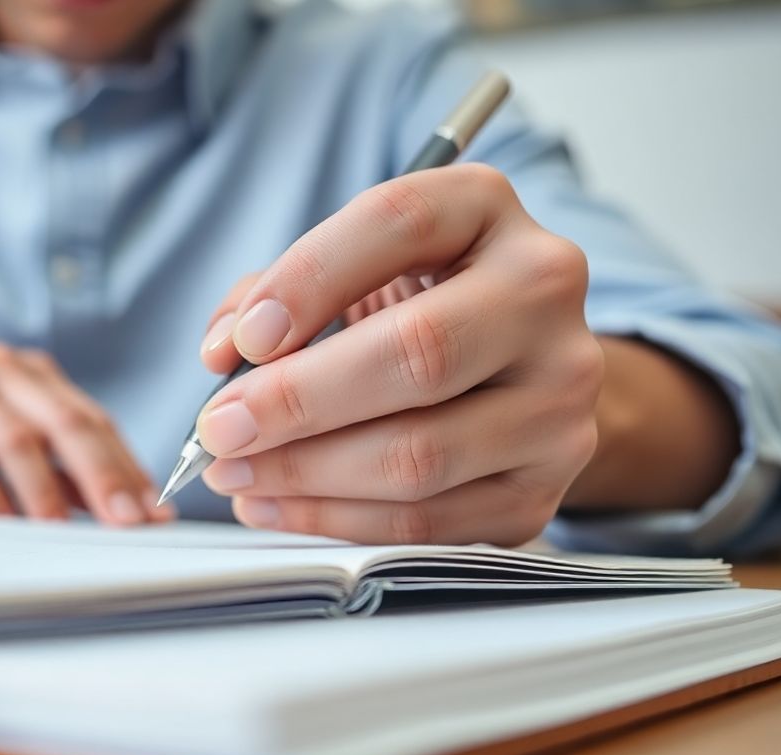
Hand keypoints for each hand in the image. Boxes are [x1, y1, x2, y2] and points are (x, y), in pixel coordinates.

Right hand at [0, 344, 171, 525]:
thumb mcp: (12, 454)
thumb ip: (66, 476)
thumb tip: (133, 513)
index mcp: (33, 374)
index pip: (92, 420)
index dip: (126, 467)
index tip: (153, 514)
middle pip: (64, 422)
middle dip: (102, 475)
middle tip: (124, 523)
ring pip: (15, 438)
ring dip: (44, 490)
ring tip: (63, 531)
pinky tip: (3, 524)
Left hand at [197, 165, 602, 545]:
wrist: (515, 368)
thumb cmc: (413, 304)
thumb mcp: (350, 267)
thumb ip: (274, 291)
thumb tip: (223, 355)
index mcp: (484, 207)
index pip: (399, 222)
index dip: (310, 280)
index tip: (243, 340)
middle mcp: (542, 291)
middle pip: (419, 354)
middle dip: (298, 401)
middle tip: (219, 427)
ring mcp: (561, 395)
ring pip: (421, 455)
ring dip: (306, 473)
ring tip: (234, 471)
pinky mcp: (545, 484)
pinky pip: (430, 521)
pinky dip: (338, 520)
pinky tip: (279, 505)